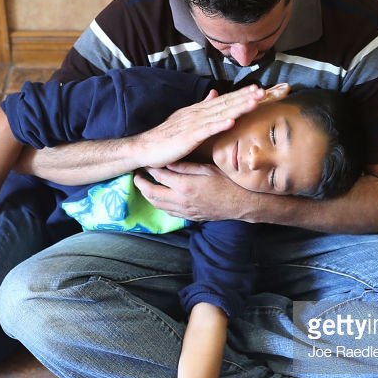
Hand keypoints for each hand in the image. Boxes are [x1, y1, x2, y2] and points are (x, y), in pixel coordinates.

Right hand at [134, 86, 263, 168]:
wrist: (145, 148)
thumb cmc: (166, 138)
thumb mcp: (186, 120)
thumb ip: (202, 107)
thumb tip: (215, 93)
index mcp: (198, 111)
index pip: (223, 100)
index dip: (241, 94)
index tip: (258, 90)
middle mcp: (197, 114)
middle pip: (225, 103)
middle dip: (245, 97)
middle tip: (263, 91)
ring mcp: (193, 125)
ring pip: (219, 114)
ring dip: (237, 107)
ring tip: (254, 101)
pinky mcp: (188, 137)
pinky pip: (206, 130)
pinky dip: (219, 125)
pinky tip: (232, 121)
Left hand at [134, 163, 257, 220]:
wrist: (242, 204)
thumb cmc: (228, 182)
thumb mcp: (207, 169)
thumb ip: (185, 166)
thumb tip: (168, 161)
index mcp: (184, 185)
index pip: (159, 175)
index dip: (149, 168)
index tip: (145, 162)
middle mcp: (181, 200)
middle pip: (151, 193)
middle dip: (141, 184)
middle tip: (136, 176)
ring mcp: (184, 211)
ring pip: (158, 205)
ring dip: (148, 195)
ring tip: (143, 186)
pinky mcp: (190, 217)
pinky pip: (168, 212)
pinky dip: (160, 204)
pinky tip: (160, 198)